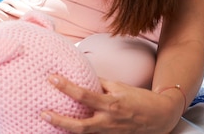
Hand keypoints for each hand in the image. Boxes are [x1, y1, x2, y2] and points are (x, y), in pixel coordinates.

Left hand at [40, 75, 182, 132]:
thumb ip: (99, 83)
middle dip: (60, 121)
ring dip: (66, 129)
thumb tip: (80, 75)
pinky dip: (78, 133)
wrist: (160, 117)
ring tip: (49, 121)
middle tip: (43, 113)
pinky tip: (65, 129)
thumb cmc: (138, 99)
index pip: (84, 95)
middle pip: (80, 125)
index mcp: (111, 104)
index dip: (66, 87)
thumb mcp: (119, 86)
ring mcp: (110, 133)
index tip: (52, 78)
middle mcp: (109, 122)